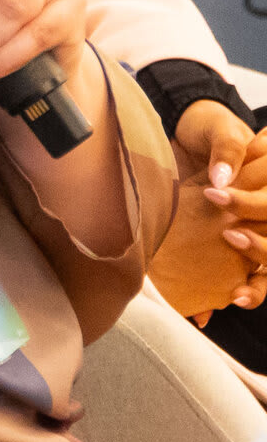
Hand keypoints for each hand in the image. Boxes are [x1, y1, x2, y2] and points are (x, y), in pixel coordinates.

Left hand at [171, 105, 266, 315]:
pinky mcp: (216, 244)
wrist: (183, 131)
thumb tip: (222, 183)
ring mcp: (243, 232)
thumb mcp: (221, 130)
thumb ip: (227, 151)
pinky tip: (204, 313)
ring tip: (234, 297)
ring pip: (260, 270)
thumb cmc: (209, 128)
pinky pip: (227, 277)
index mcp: (266, 194)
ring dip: (252, 287)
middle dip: (259, 252)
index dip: (255, 215)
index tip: (223, 208)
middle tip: (232, 240)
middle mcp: (260, 217)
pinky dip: (217, 296)